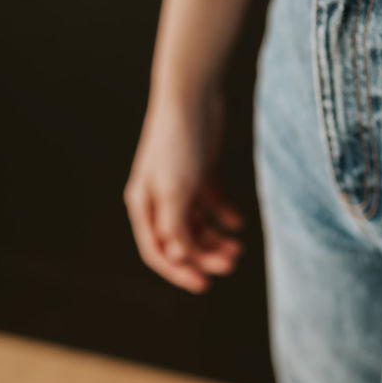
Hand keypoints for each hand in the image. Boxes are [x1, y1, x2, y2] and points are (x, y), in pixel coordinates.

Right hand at [124, 89, 243, 292]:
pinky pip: (210, 202)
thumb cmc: (178, 143)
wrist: (191, 97)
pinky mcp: (199, 170)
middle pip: (181, 240)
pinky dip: (223, 214)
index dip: (180, 271)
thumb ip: (175, 226)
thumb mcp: (176, 190)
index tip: (205, 285)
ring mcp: (179, 183)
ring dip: (216, 239)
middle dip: (205, 255)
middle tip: (233, 262)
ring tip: (238, 247)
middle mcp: (158, 197)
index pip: (158, 251)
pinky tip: (237, 221)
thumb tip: (178, 257)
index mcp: (143, 205)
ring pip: (197, 223)